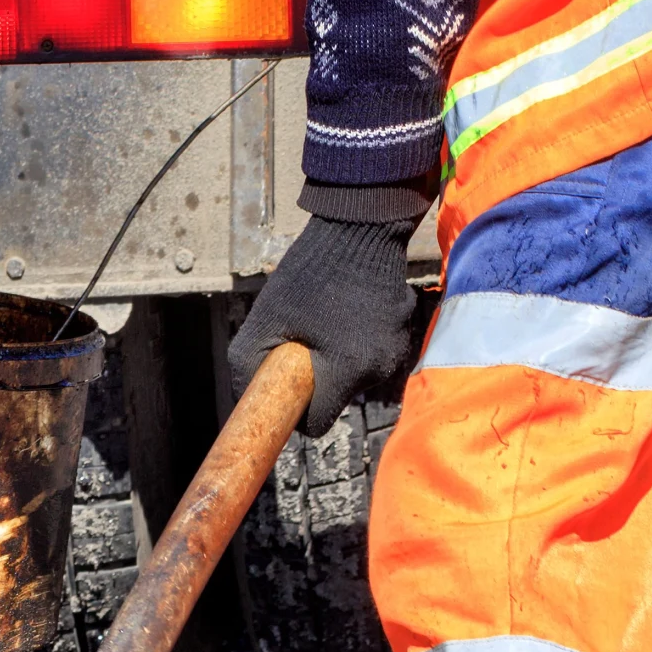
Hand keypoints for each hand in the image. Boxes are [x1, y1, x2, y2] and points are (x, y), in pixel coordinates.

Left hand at [230, 211, 422, 437]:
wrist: (361, 226)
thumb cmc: (310, 272)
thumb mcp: (264, 320)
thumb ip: (246, 369)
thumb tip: (250, 402)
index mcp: (348, 369)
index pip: (317, 425)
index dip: (297, 415)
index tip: (289, 394)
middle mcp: (379, 367)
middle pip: (336, 400)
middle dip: (318, 383)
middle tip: (305, 343)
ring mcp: (397, 350)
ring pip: (354, 378)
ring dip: (338, 361)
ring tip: (328, 321)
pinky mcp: (406, 332)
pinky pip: (372, 355)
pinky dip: (356, 343)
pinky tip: (349, 312)